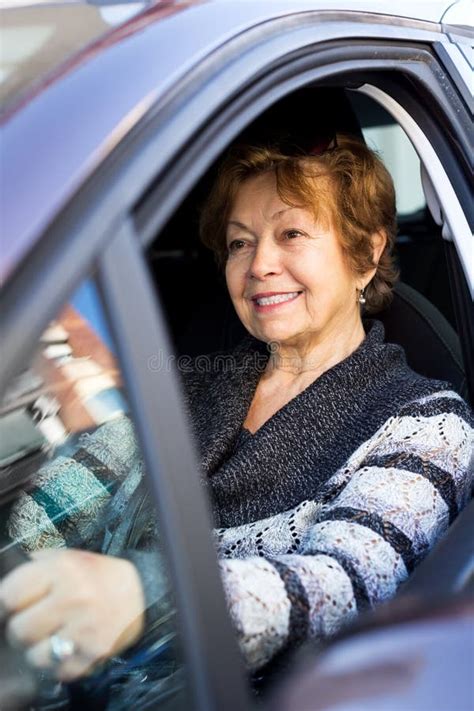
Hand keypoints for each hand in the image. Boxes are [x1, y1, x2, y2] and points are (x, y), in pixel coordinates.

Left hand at [0, 549, 145, 680]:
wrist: (144, 590)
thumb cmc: (98, 574)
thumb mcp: (67, 558)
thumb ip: (36, 568)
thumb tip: (5, 591)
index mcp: (62, 569)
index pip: (10, 596)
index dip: (7, 605)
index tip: (13, 608)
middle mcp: (74, 597)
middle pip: (19, 630)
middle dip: (23, 629)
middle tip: (35, 624)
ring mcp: (85, 627)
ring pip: (35, 656)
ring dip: (40, 651)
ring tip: (53, 638)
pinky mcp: (95, 652)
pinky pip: (60, 671)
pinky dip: (61, 663)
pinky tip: (70, 647)